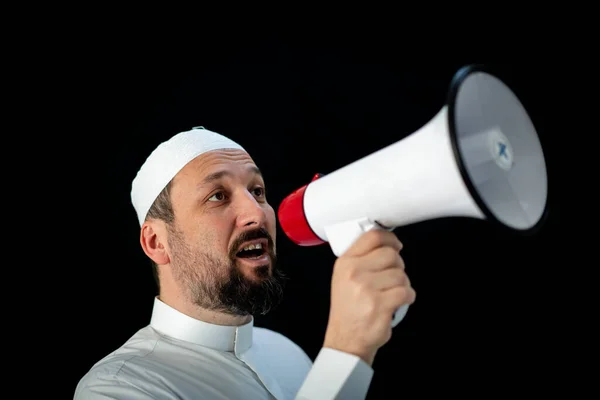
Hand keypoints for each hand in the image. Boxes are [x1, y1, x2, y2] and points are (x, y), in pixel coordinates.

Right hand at [322, 230, 415, 365]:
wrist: (346, 339)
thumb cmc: (348, 309)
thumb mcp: (343, 278)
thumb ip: (361, 259)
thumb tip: (386, 244)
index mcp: (345, 263)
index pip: (372, 237)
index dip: (390, 239)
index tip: (395, 244)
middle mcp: (354, 273)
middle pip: (391, 254)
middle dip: (398, 265)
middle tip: (392, 276)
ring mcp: (367, 289)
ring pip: (401, 274)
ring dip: (403, 284)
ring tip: (392, 293)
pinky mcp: (380, 305)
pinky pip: (406, 292)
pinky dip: (408, 296)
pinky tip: (398, 301)